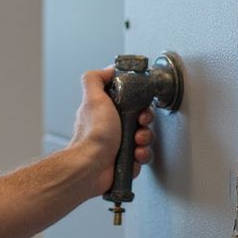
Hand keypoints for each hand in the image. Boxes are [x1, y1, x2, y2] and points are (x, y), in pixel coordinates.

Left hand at [69, 68, 153, 196]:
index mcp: (105, 113)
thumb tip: (108, 70)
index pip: (130, 103)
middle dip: (144, 125)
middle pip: (140, 122)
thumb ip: (96, 79)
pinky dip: (141, 156)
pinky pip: (141, 157)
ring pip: (143, 140)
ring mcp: (118, 146)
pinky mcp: (124, 163)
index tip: (141, 109)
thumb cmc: (93, 136)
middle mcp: (111, 129)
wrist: (92, 167)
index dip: (140, 105)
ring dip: (144, 141)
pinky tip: (135, 156)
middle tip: (139, 127)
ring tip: (136, 143)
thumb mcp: (94, 98)